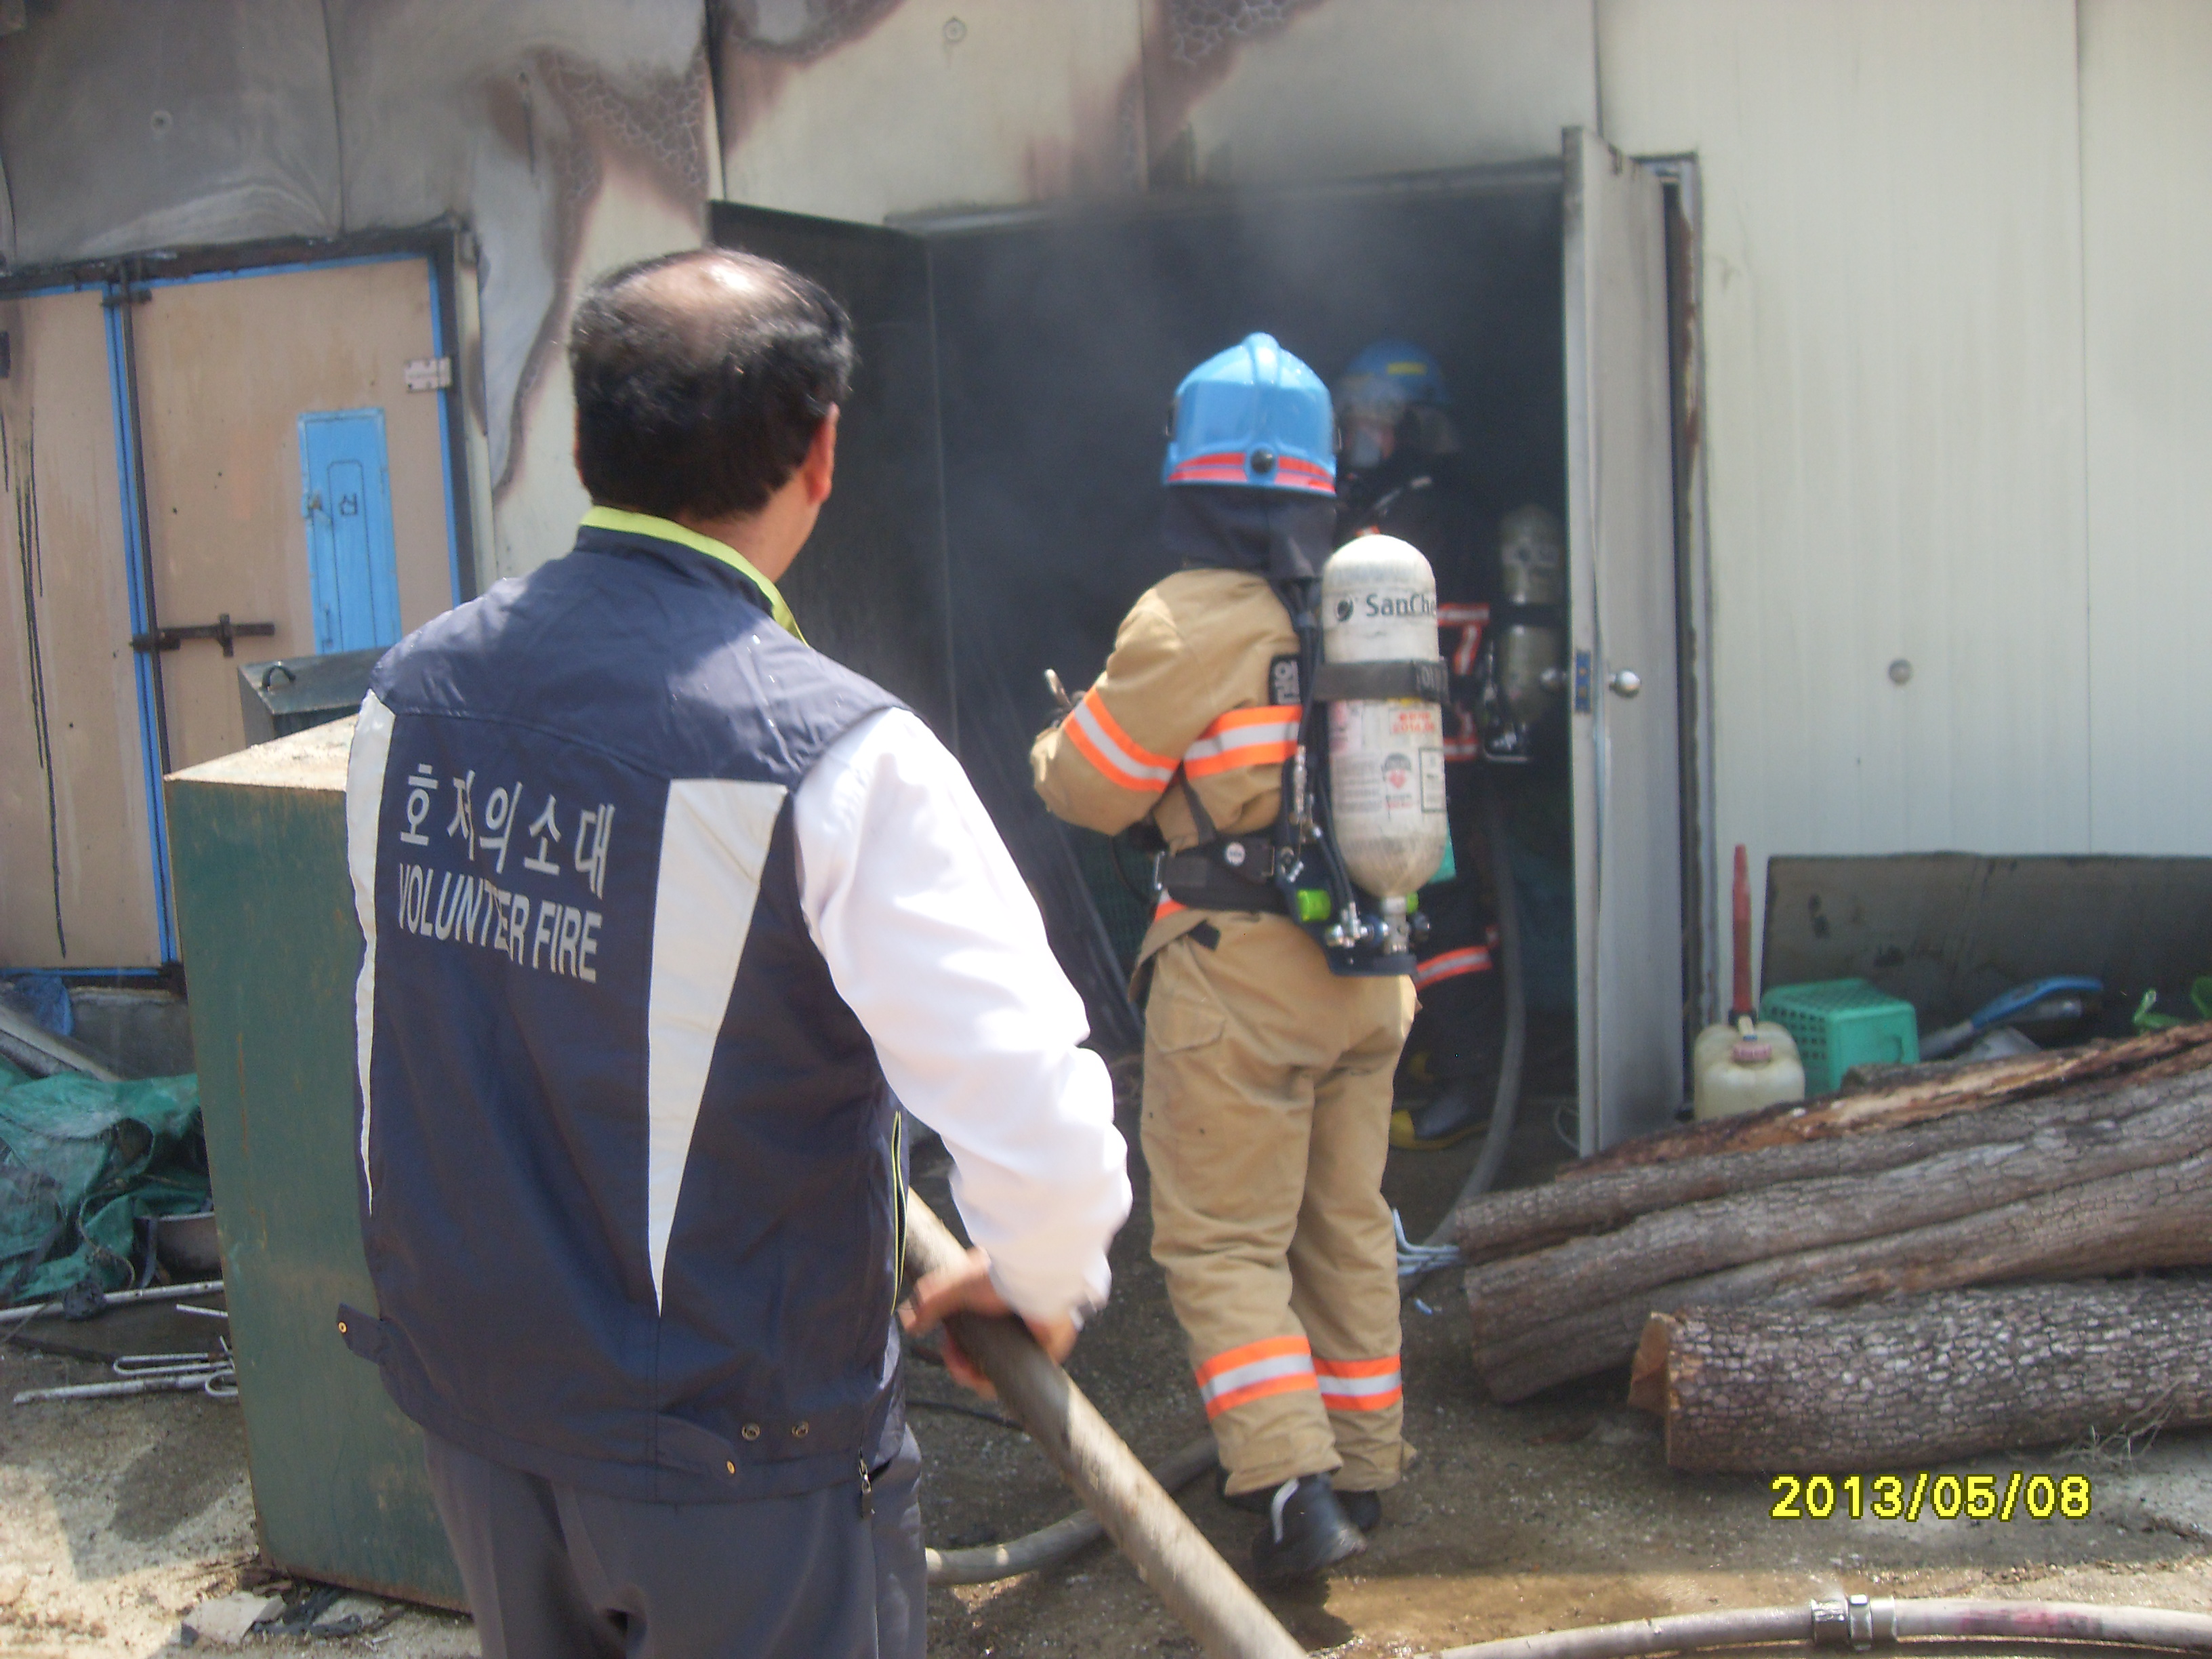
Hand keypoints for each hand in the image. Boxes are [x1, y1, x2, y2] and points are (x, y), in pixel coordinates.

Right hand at [899, 1245, 1077, 1398]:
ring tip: (968, 1374)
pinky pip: (1014, 1377)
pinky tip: (983, 1381)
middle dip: (959, 1365)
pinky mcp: (1042, 1353)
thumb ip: (929, 1302)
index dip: (951, 1345)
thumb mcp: (954, 1284)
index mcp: (991, 1300)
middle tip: (956, 1364)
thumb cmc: (998, 1276)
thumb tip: (909, 1324)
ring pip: (993, 1368)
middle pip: (977, 1355)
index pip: (966, 1333)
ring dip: (973, 1377)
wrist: (1032, 1280)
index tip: (945, 1345)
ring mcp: (1025, 1337)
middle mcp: (1008, 1320)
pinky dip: (994, 1383)